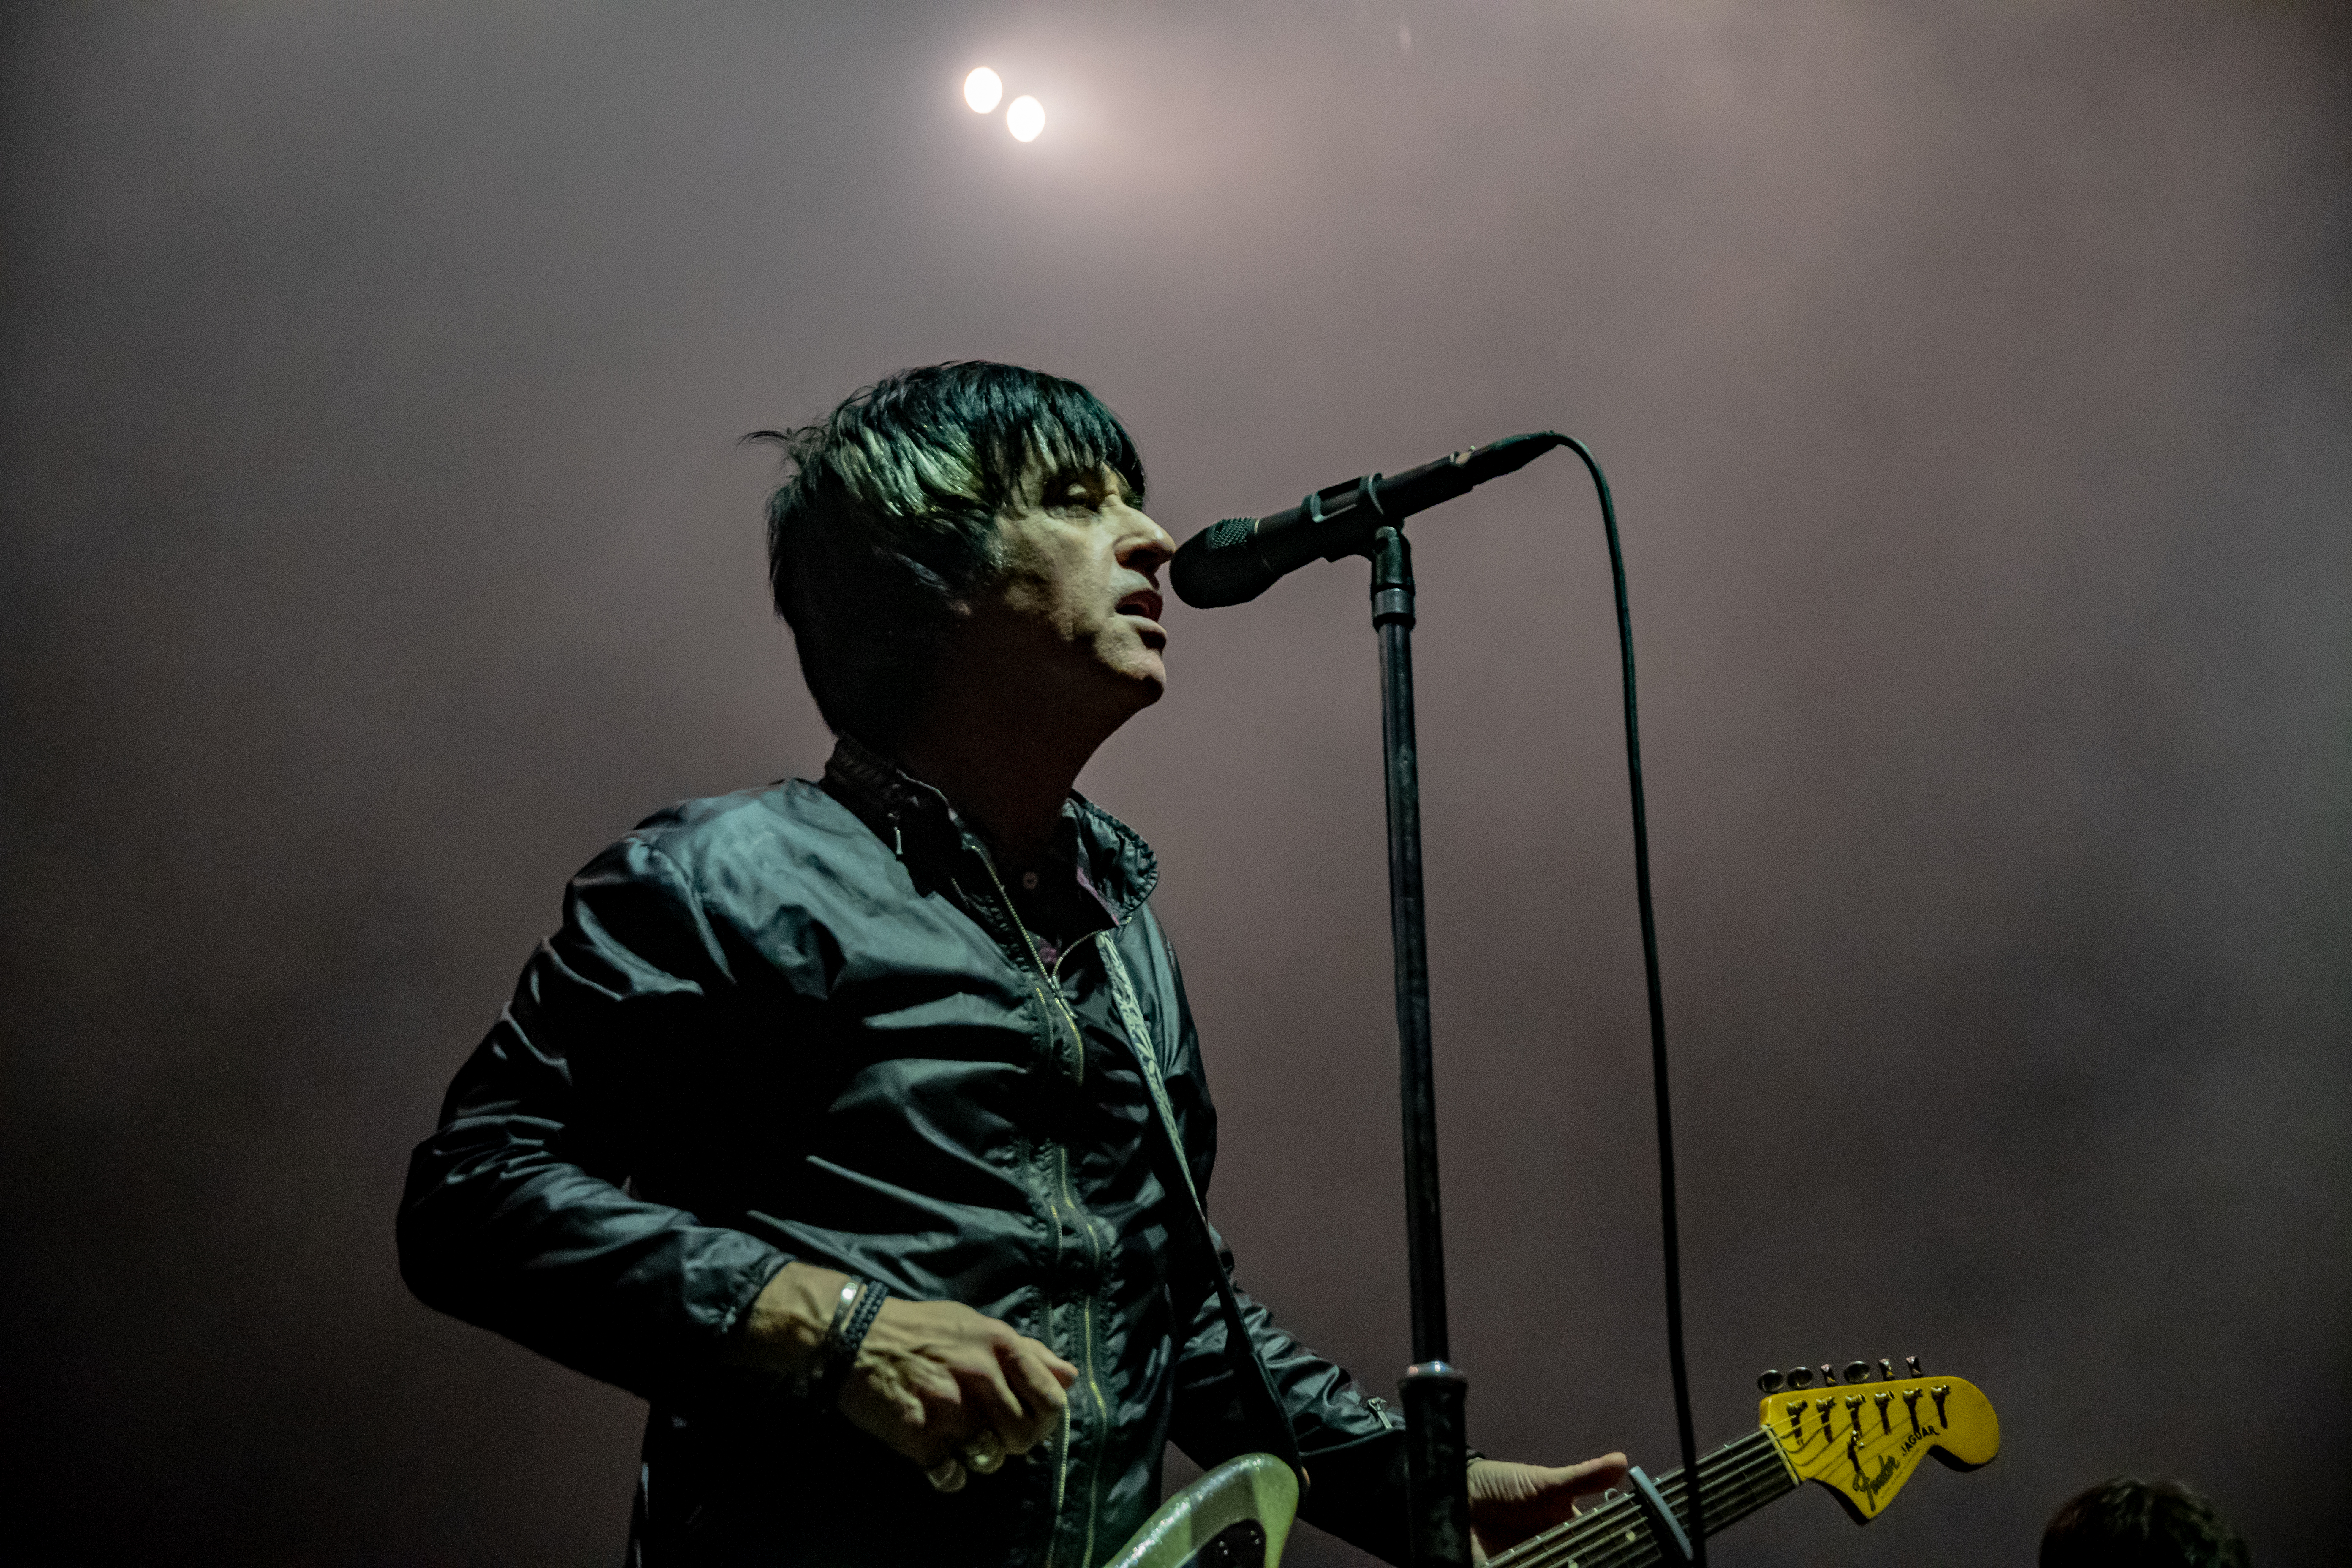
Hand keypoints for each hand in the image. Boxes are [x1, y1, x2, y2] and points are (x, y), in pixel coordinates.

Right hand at [739, 1264, 1076, 1485]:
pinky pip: (950, 1476)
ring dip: (978, 1457)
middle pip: (1023, 1437)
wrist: (855, 1334)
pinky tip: (935, 1455)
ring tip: (959, 1439)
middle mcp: (979, 1376)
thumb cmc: (922, 1330)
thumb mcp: (979, 1326)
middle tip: (990, 1432)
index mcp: (999, 1346)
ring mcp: (948, 1408)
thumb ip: (1028, 1352)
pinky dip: (946, 1474)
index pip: (1051, 1400)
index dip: (1046, 1419)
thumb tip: (1069, 1376)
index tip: (1029, 1421)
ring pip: (989, 1459)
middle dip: (1011, 1443)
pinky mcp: (918, 1435)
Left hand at [1466, 1453, 1630, 1560]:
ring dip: (1549, 1567)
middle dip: (1573, 1563)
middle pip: (1574, 1563)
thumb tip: (1621, 1461)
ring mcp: (1532, 1563)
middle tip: (1566, 1558)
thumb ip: (1583, 1478)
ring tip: (1541, 1562)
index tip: (1607, 1551)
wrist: (1462, 1493)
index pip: (1595, 1550)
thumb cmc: (1508, 1485)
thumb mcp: (1545, 1483)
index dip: (1604, 1551)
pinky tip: (1519, 1566)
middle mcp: (1556, 1553)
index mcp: (1570, 1534)